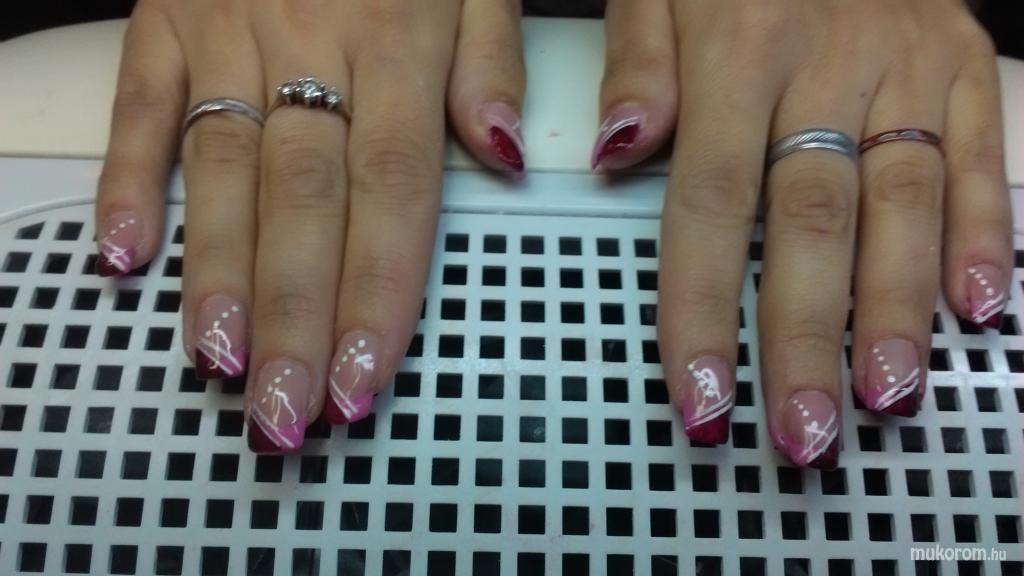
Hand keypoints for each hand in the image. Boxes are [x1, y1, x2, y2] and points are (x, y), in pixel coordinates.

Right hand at [95, 0, 524, 451]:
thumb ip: (490, 55)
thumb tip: (506, 151)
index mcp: (400, 32)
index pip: (393, 187)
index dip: (379, 290)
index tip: (365, 377)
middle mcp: (310, 39)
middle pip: (303, 199)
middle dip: (296, 316)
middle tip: (289, 411)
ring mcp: (227, 27)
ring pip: (221, 166)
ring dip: (218, 272)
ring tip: (222, 363)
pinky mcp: (165, 12)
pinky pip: (141, 99)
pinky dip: (130, 176)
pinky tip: (124, 256)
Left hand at [594, 0, 1008, 466]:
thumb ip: (639, 61)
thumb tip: (618, 150)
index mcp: (737, 47)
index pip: (711, 202)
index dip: (703, 309)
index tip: (701, 396)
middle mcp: (826, 62)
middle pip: (812, 221)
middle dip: (806, 337)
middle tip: (802, 433)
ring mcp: (905, 65)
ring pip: (901, 203)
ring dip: (895, 308)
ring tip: (885, 397)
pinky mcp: (962, 62)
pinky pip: (978, 156)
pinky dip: (983, 233)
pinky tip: (978, 309)